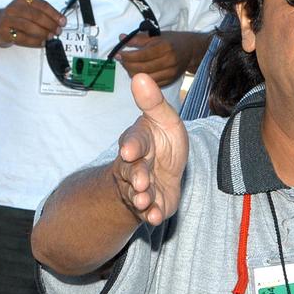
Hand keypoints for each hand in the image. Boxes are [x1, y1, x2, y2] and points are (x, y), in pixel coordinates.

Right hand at [0, 0, 63, 46]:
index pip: (42, 5)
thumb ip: (42, 14)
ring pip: (29, 27)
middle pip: (37, 16)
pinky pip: (22, 38)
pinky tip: (42, 43)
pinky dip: (34, 42)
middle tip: (58, 31)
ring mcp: (8, 20)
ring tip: (51, 37)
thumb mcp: (27, 11)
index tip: (63, 21)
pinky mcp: (4, 32)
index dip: (55, 14)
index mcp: (23, 0)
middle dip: (50, 25)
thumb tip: (59, 22)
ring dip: (43, 33)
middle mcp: (14, 8)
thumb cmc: (15, 19)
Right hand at [113, 73, 187, 224]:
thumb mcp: (163, 119)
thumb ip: (153, 103)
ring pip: (137, 193)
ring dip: (141, 197)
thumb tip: (140, 76)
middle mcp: (134, 166)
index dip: (132, 146)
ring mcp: (141, 188)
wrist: (162, 173)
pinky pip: (148, 212)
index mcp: (138, 142)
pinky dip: (150, 215)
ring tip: (144, 200)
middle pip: (132, 171)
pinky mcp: (151, 205)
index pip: (134, 142)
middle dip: (136, 176)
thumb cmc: (162, 142)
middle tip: (141, 181)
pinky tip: (153, 217)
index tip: (130, 151)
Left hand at [115, 30, 197, 86]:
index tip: (119, 53)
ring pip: (144, 78)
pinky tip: (138, 72)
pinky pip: (150, 83)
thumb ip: (138, 38)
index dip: (127, 56)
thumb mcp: (156, 36)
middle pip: (141, 68)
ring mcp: (169, 73)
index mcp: (165, 48)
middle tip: (122, 59)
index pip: (141, 55)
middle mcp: (168, 61)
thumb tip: (121, 38)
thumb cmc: (172, 41)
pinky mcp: (169, 82)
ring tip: (129, 65)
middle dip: (127, 64)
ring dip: (132, 72)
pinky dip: (141, 79)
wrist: (190, 51)